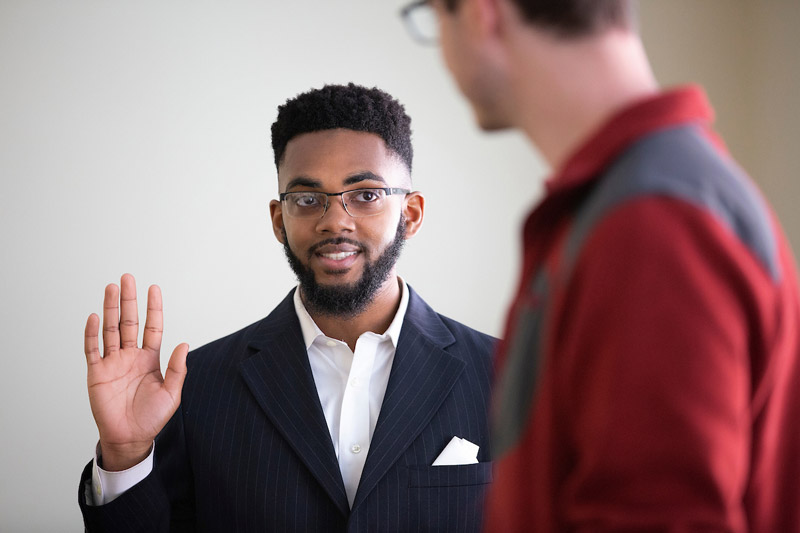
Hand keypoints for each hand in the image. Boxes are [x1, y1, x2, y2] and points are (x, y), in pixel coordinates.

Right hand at [84, 273, 188, 470]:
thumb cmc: (152, 418)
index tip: (154, 288)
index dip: (153, 308)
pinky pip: (93, 349)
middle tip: (127, 278)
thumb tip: (185, 344)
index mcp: (150, 358)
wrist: (130, 438)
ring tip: (111, 288)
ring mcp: (113, 362)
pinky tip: (95, 317)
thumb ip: (177, 369)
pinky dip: (93, 333)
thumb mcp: (172, 394)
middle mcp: (131, 356)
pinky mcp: (97, 372)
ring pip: (111, 330)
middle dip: (129, 300)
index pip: (152, 327)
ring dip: (111, 309)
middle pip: (129, 322)